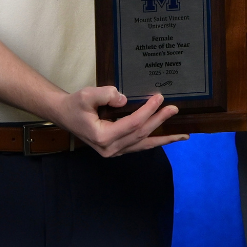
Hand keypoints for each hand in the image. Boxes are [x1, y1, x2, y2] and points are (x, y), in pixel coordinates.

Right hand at [47, 86, 186, 156]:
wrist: (64, 114)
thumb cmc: (76, 104)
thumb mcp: (87, 95)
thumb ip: (106, 94)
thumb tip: (125, 99)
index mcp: (103, 137)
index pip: (133, 123)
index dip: (148, 110)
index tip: (159, 97)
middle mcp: (110, 149)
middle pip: (141, 134)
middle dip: (159, 121)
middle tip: (174, 109)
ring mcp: (113, 152)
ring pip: (143, 145)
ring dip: (163, 139)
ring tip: (182, 136)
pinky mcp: (116, 149)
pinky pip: (138, 146)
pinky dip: (153, 141)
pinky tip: (165, 138)